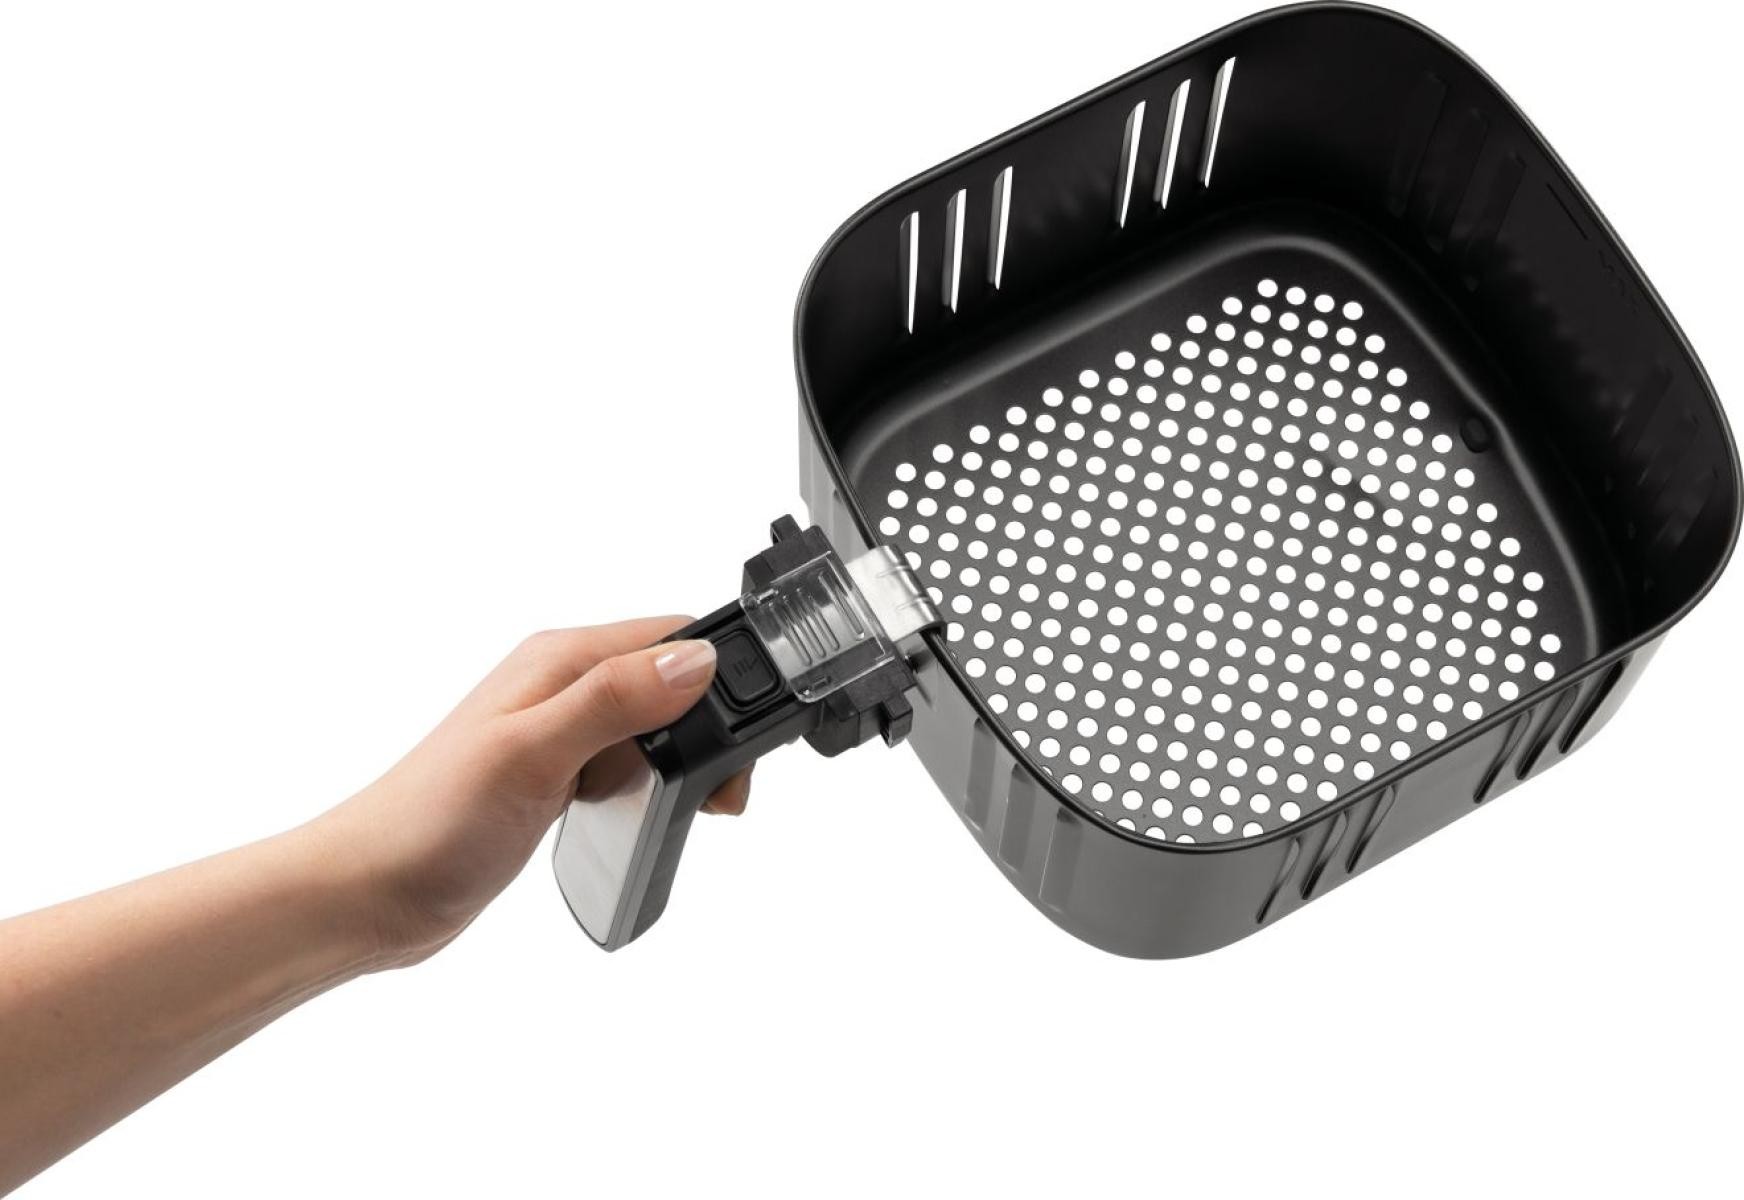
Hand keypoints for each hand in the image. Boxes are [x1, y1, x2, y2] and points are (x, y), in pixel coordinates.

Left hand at [311, 617, 748, 968]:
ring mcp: (559, 732)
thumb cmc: (428, 822)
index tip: (738, 737)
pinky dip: (649, 787)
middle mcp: (562, 685)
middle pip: (673, 680)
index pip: (671, 635)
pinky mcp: (555, 776)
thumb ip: (614, 701)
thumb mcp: (533, 754)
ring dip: (682, 761)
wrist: (368, 892)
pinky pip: (628, 764)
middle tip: (715, 791)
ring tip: (685, 807)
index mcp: (559, 660)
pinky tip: (636, 815)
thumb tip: (695, 659)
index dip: (719, 679)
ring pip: (656, 725)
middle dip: (710, 728)